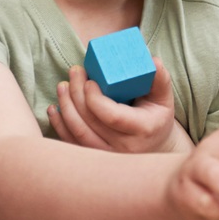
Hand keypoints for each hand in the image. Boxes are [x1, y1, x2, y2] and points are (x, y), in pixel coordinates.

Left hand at [48, 60, 187, 155]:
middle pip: (90, 121)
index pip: (112, 116)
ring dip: (66, 107)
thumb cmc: (156, 117)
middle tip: (74, 72)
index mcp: (142, 129)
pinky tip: (55, 108)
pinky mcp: (95, 158)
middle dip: (76, 94)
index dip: (94, 99)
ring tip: (63, 85)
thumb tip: (152, 60)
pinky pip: (71, 143)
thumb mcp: (163, 98)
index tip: (89, 80)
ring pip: (77, 132)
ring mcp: (108, 156)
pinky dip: (59, 125)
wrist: (155, 147)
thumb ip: (160, 79)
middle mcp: (124, 147)